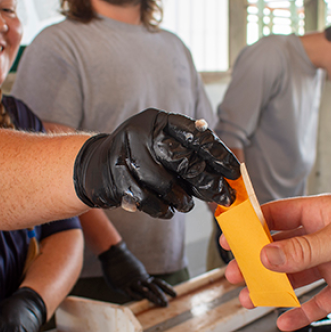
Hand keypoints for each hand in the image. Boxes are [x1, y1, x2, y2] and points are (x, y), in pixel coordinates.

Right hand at [74, 109, 240, 218]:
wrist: (95, 166)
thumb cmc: (139, 158)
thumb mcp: (163, 147)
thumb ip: (190, 156)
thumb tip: (226, 175)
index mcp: (159, 121)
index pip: (196, 135)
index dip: (218, 154)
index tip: (234, 171)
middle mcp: (142, 132)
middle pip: (184, 160)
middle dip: (208, 182)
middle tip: (224, 196)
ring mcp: (126, 154)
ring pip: (166, 184)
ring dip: (182, 199)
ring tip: (186, 204)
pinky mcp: (116, 178)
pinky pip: (147, 200)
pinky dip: (162, 209)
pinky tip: (167, 210)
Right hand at [99, 241, 175, 305]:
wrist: (114, 254)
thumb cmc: (123, 262)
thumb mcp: (134, 269)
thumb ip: (139, 277)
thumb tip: (144, 283)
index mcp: (144, 276)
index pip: (158, 283)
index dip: (167, 288)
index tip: (175, 294)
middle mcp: (140, 280)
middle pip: (154, 288)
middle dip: (161, 295)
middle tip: (167, 304)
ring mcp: (131, 283)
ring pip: (144, 290)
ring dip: (152, 296)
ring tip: (159, 302)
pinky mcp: (122, 286)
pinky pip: (130, 292)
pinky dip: (136, 296)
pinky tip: (141, 299)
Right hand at [224, 195, 330, 331]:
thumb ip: (302, 250)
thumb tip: (267, 256)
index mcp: (319, 214)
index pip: (276, 217)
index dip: (251, 227)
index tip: (231, 238)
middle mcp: (323, 238)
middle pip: (280, 250)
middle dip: (256, 263)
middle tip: (234, 274)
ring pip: (294, 277)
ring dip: (272, 288)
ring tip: (250, 299)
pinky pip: (318, 301)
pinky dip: (301, 312)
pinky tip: (285, 321)